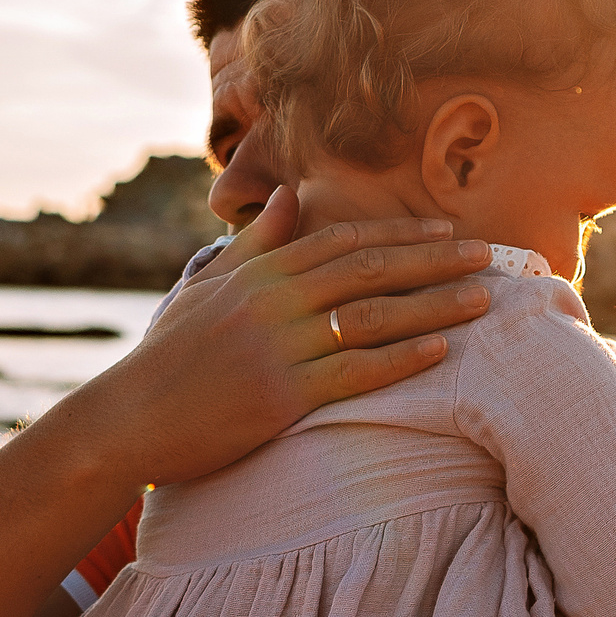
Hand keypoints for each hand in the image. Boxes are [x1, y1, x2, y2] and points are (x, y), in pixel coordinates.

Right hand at [64, 186, 492, 486]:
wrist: (128, 419)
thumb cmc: (171, 357)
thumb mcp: (208, 287)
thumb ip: (257, 244)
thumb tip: (293, 197)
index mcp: (259, 272)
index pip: (341, 242)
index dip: (399, 234)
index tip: (447, 230)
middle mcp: (272, 300)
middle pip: (367, 270)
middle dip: (432, 260)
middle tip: (487, 254)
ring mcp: (277, 347)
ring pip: (371, 317)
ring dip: (432, 305)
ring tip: (481, 299)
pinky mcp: (281, 396)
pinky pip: (354, 372)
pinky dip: (399, 359)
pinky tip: (440, 351)